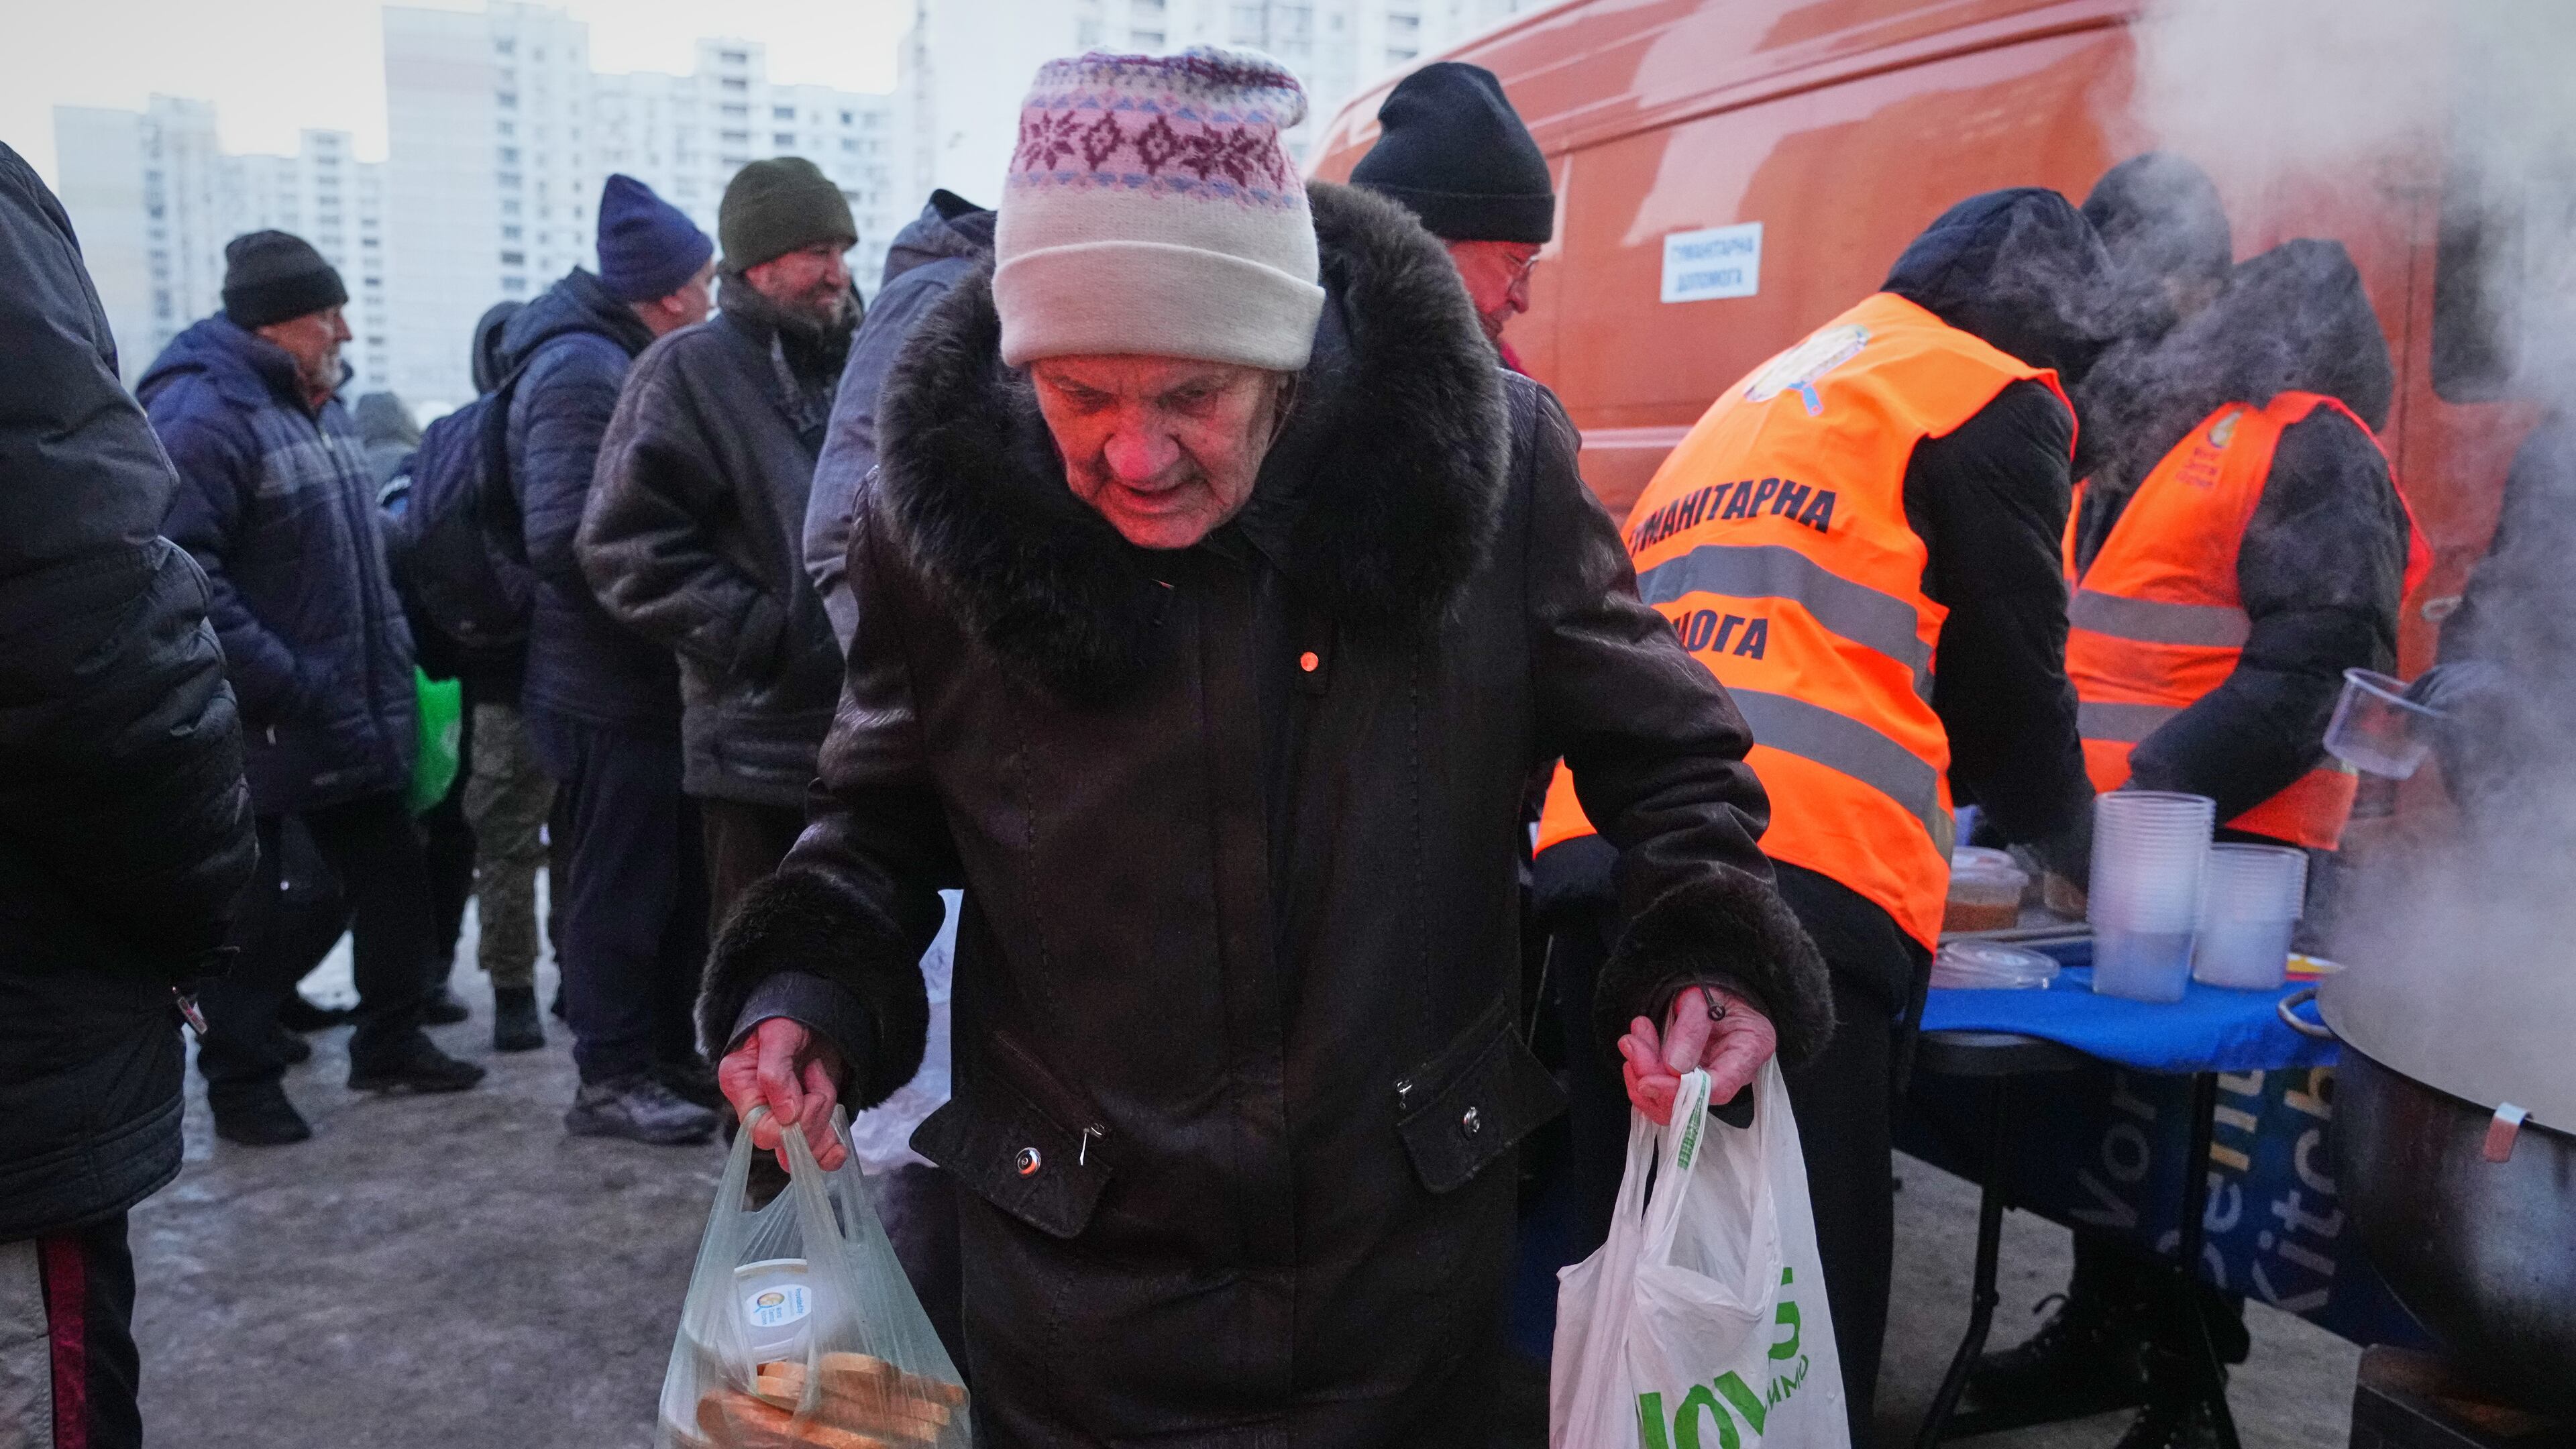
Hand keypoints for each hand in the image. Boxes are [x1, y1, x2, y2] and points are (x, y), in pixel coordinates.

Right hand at [717, 1017, 848, 1172]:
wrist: (810, 1013)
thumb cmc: (787, 1018)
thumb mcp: (778, 1035)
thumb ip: (776, 1073)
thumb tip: (787, 1117)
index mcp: (740, 1085)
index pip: (759, 1128)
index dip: (788, 1124)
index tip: (809, 1096)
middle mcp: (758, 1107)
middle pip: (784, 1141)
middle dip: (812, 1116)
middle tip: (816, 1075)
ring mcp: (783, 1116)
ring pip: (804, 1145)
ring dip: (825, 1117)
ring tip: (820, 1077)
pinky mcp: (806, 1118)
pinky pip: (815, 1149)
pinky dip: (828, 1150)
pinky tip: (836, 1149)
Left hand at [1616, 986, 1776, 1125]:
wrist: (1714, 991)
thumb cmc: (1715, 990)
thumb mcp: (1702, 997)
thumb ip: (1690, 1029)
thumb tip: (1674, 1068)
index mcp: (1749, 1050)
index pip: (1718, 1088)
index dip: (1679, 1091)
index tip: (1646, 1080)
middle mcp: (1734, 1075)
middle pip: (1689, 1100)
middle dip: (1651, 1075)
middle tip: (1632, 1042)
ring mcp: (1711, 1082)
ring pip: (1669, 1104)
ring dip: (1641, 1075)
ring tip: (1633, 1040)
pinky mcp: (1691, 1083)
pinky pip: (1661, 1095)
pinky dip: (1640, 1076)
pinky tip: (1638, 1050)